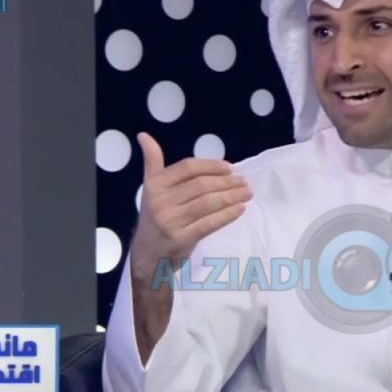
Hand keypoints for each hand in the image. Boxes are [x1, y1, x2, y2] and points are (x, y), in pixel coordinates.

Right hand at [130, 132, 252, 282]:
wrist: (147, 255)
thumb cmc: (155, 218)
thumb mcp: (150, 189)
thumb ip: (152, 162)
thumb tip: (144, 135)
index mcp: (155, 184)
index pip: (188, 168)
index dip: (212, 166)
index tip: (230, 168)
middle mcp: (160, 201)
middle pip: (201, 185)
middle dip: (227, 182)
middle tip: (244, 182)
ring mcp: (171, 220)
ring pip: (208, 203)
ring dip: (232, 196)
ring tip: (247, 193)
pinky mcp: (182, 238)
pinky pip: (210, 223)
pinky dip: (228, 215)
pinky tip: (240, 209)